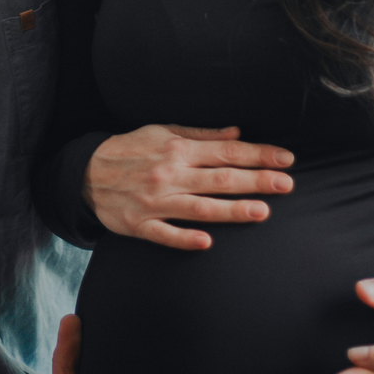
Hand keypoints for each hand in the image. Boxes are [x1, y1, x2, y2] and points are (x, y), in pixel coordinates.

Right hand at [84, 124, 293, 250]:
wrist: (86, 173)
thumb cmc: (130, 150)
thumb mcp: (163, 132)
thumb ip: (202, 135)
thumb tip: (237, 133)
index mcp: (177, 150)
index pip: (226, 152)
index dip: (258, 155)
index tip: (285, 159)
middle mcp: (169, 175)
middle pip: (219, 179)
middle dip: (255, 180)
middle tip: (287, 184)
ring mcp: (155, 201)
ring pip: (199, 208)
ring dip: (231, 210)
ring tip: (261, 211)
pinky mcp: (140, 224)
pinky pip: (165, 234)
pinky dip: (185, 237)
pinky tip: (207, 242)